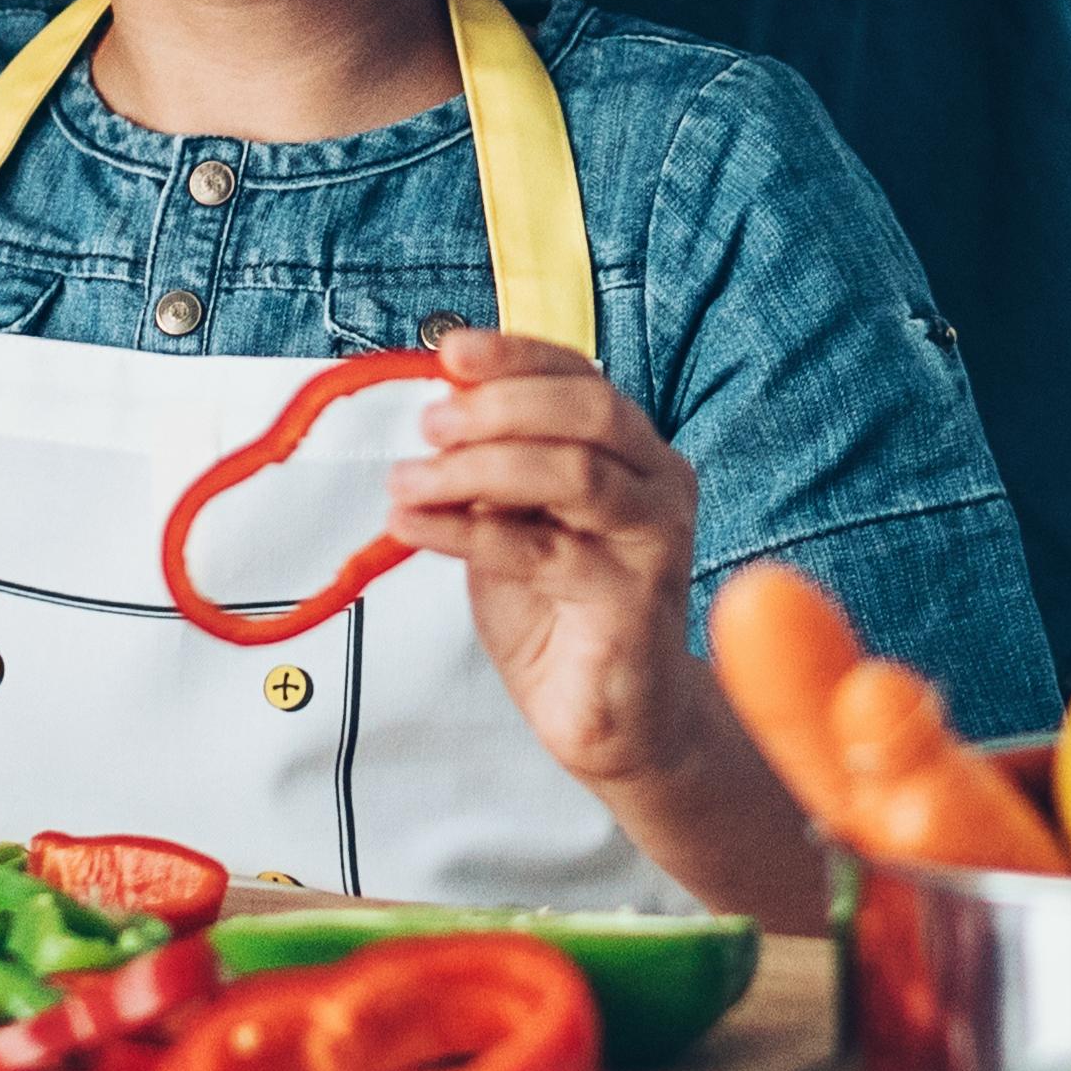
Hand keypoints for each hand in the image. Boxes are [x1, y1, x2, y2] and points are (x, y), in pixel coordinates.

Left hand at [384, 327, 720, 789]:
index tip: (450, 353)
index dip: (516, 356)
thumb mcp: (516, 522)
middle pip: (588, 412)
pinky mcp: (634, 600)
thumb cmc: (564, 614)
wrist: (612, 718)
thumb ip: (492, 470)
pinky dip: (466, 532)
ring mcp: (655, 541)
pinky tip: (416, 527)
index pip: (582, 377)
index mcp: (635, 451)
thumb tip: (440, 408)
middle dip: (499, 406)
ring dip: (476, 469)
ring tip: (410, 482)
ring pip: (572, 472)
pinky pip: (543, 549)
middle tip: (430, 426)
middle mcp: (659, 484)